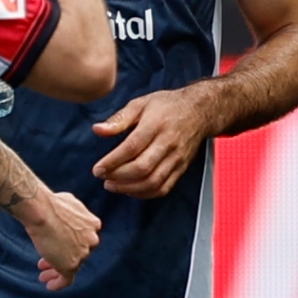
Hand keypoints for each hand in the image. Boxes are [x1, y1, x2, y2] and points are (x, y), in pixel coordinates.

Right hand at [14, 190, 100, 290]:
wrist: (41, 211)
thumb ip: (73, 213)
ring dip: (57, 270)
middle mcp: (92, 240)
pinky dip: (58, 283)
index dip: (69, 242)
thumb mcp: (69, 203)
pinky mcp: (71, 265)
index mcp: (93, 225)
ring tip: (45, 274)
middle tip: (47, 261)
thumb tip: (67, 212)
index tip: (57, 245)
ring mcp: (82, 254)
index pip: (83, 238)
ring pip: (71, 266)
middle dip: (61, 256)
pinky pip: (67, 279)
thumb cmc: (49, 204)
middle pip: (78, 253)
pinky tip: (50, 285)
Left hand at [92, 88, 212, 198]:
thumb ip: (119, 119)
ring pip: (153, 182)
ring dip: (129, 188)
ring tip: (112, 185)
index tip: (97, 169)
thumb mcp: (140, 104)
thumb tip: (97, 130)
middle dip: (118, 177)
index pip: (132, 147)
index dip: (112, 162)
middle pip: (143, 168)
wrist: (199, 111)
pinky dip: (144, 193)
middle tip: (102, 177)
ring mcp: (177, 158)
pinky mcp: (181, 168)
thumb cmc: (166, 106)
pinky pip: (164, 187)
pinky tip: (129, 189)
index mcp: (156, 125)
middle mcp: (168, 144)